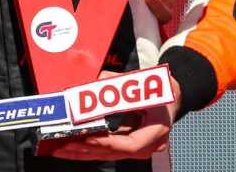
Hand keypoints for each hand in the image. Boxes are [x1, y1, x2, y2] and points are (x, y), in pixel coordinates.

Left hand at [50, 74, 180, 161]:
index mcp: (156, 130)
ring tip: (62, 149)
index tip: (88, 138)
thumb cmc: (160, 90)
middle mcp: (149, 144)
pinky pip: (108, 150)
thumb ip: (120, 82)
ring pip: (109, 155)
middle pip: (115, 153)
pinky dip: (90, 149)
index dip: (107, 142)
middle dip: (87, 150)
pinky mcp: (129, 146)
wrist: (173, 96)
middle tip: (64, 145)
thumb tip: (97, 80)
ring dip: (84, 153)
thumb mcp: (144, 83)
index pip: (130, 144)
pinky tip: (72, 148)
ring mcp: (140, 148)